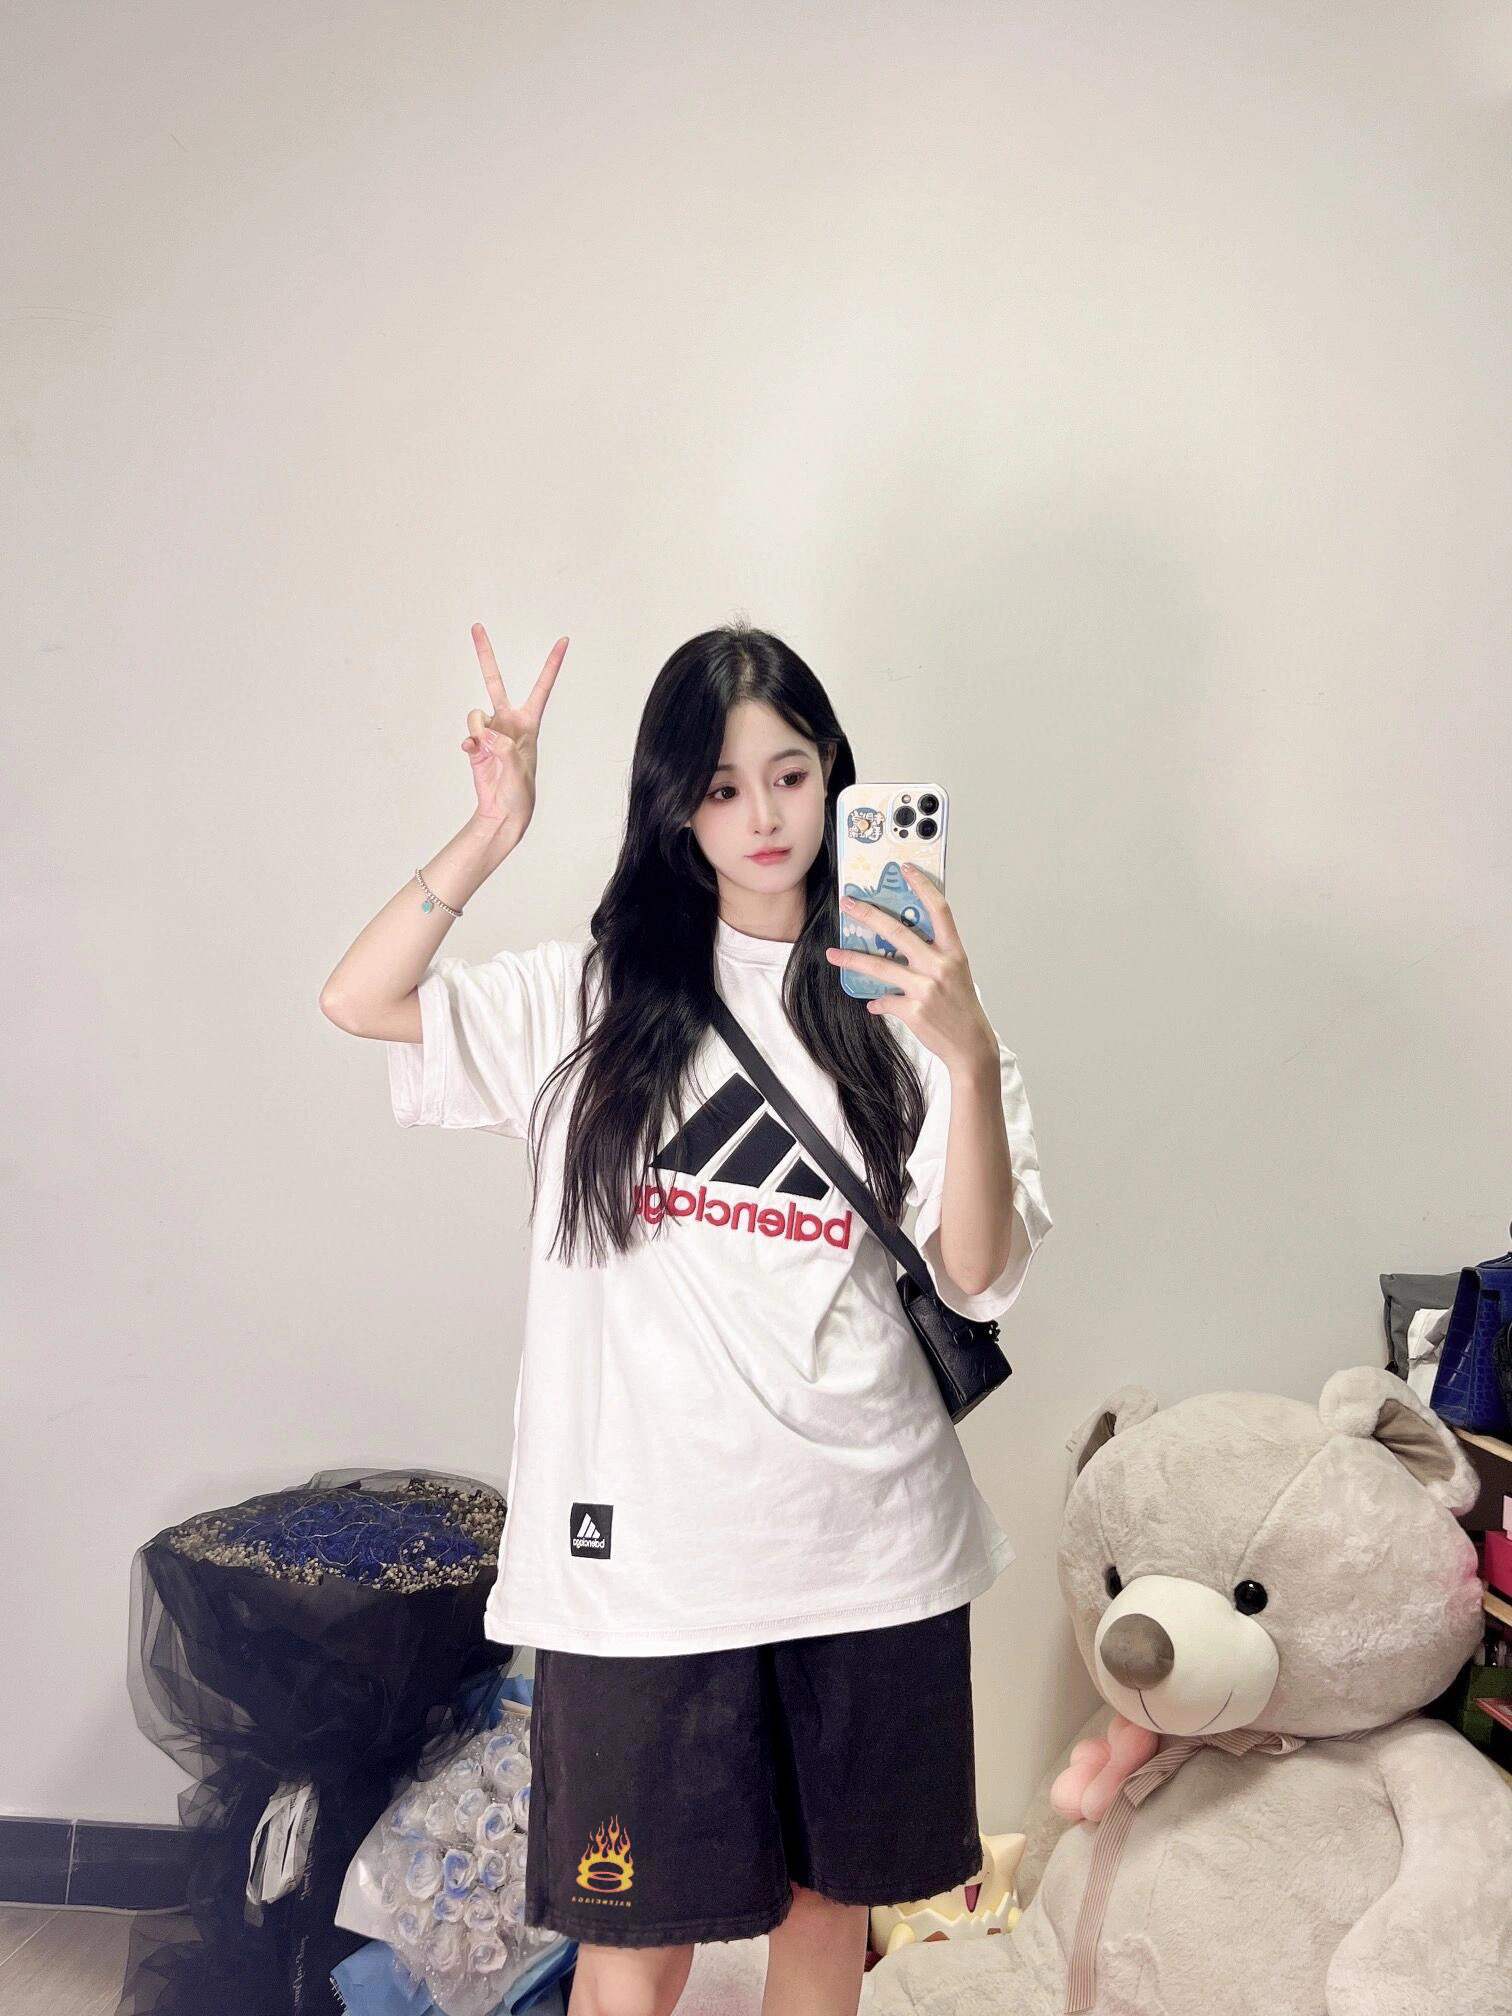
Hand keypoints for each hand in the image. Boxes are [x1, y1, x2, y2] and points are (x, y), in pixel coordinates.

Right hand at [461, 624, 567, 835]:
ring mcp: (490, 732)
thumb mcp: (519, 771)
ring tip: (485, 751)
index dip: (551, 663)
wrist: (504, 812)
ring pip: (475, 714)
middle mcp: (508, 722)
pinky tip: (473, 755)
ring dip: (476, 729)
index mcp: (528, 723)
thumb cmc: (521, 793)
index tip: (564, 640)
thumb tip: (485, 733)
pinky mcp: (476, 745)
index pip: (541, 687)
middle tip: (476, 626)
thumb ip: (504, 748)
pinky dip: (468, 743)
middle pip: (494, 681)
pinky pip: (467, 734)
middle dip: (484, 654)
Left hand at [825, 865, 996, 1074]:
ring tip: (833, 953)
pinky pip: (884, 1001)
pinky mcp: (914, 1011)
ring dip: (853, 959)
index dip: (922, 886)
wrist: (971, 1046)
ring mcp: (926, 988)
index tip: (905, 869)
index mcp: (954, 952)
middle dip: (869, 915)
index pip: (939, 910)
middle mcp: (940, 966)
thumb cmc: (962, 1008)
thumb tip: (897, 946)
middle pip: (898, 932)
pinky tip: (873, 1003)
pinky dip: (877, 1002)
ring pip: (880, 967)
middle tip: (848, 904)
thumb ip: (931, 957)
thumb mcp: (955, 974)